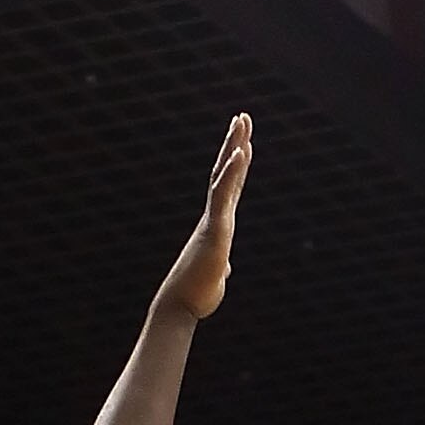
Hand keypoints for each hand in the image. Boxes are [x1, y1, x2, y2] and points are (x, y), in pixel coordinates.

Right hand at [159, 112, 251, 321]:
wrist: (181, 306)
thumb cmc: (196, 294)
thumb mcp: (216, 276)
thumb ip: (221, 267)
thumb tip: (225, 269)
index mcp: (218, 224)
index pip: (229, 188)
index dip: (237, 164)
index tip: (243, 142)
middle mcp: (215, 216)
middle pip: (226, 172)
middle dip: (235, 143)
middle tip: (242, 117)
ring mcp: (214, 219)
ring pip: (224, 176)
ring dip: (234, 147)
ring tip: (241, 122)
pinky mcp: (215, 228)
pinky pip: (223, 194)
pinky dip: (232, 172)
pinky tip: (241, 152)